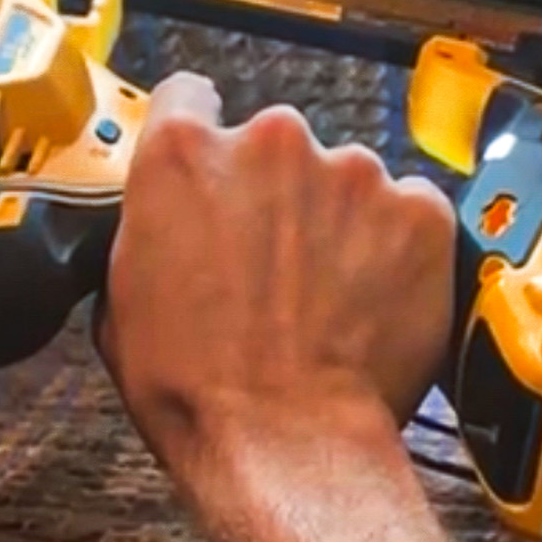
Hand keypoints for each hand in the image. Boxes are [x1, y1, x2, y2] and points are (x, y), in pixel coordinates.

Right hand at [99, 78, 456, 475]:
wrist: (283, 440)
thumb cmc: (194, 389)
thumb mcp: (122, 301)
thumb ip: (149, 232)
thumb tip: (165, 230)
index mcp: (184, 154)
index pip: (190, 101)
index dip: (203, 140)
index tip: (217, 176)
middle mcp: (272, 141)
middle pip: (278, 146)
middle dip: (278, 195)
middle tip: (277, 266)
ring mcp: (354, 172)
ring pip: (349, 181)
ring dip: (340, 223)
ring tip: (330, 297)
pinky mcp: (419, 213)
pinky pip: (411, 215)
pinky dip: (399, 250)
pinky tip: (376, 302)